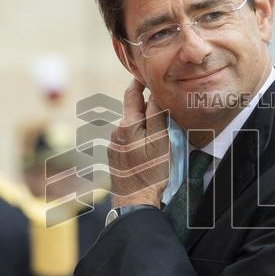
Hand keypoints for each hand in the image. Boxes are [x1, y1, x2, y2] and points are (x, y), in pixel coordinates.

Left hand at [108, 79, 169, 207]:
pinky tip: (147, 148)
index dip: (139, 81)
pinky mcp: (114, 158)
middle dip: (145, 105)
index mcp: (128, 124)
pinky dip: (137, 137)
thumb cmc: (151, 172)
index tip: (146, 73)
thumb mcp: (160, 140)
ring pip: (130, 126)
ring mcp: (113, 146)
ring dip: (142, 124)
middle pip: (132, 110)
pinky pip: (127, 140)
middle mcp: (116, 131)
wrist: (134, 202)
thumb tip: (155, 93)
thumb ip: (157, 115)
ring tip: (158, 129)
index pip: (131, 93)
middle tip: (162, 102)